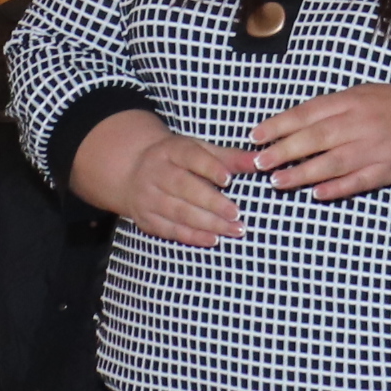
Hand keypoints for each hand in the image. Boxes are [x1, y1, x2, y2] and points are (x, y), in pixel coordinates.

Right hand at [68, 111, 248, 244]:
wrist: (131, 170)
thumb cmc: (177, 159)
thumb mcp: (199, 150)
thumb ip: (229, 157)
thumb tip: (260, 161)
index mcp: (171, 150)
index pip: (191, 157)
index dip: (209, 168)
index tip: (228, 179)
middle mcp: (156, 173)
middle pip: (184, 188)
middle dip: (211, 202)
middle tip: (237, 214)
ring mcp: (148, 197)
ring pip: (178, 212)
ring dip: (207, 223)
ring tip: (234, 229)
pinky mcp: (145, 218)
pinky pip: (168, 229)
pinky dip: (191, 236)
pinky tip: (212, 240)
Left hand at [249, 81, 390, 204]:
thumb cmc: (390, 106)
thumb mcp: (359, 94)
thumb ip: (327, 108)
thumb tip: (287, 124)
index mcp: (351, 101)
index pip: (308, 113)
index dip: (280, 125)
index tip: (256, 136)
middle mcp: (361, 123)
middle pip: (317, 138)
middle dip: (285, 151)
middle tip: (259, 163)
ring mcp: (374, 148)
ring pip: (333, 163)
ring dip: (303, 174)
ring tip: (277, 182)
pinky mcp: (386, 170)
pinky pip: (358, 181)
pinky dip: (337, 188)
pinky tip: (316, 194)